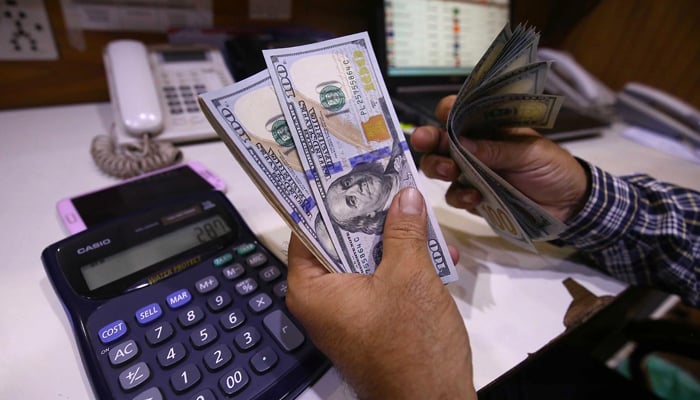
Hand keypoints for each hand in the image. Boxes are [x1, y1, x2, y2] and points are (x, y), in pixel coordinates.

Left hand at [286, 188, 475, 399]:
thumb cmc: (411, 343)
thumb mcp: (409, 276)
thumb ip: (404, 231)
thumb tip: (404, 195)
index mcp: (312, 288)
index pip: (308, 228)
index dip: (327, 197)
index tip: (344, 168)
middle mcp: (322, 301)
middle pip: (339, 242)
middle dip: (371, 215)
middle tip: (388, 181)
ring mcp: (348, 315)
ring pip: (367, 262)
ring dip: (397, 241)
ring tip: (421, 213)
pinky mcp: (372, 325)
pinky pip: (382, 284)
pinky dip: (406, 268)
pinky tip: (439, 254)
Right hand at [411, 95, 589, 221]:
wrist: (569, 205)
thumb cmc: (553, 167)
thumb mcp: (530, 152)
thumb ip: (496, 149)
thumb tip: (460, 143)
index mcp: (489, 127)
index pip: (460, 111)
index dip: (447, 111)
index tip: (444, 116)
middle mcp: (474, 147)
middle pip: (440, 140)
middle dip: (429, 139)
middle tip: (424, 142)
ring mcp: (472, 173)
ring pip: (440, 168)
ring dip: (438, 167)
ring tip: (450, 172)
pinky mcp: (474, 198)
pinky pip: (455, 196)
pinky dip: (460, 196)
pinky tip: (475, 197)